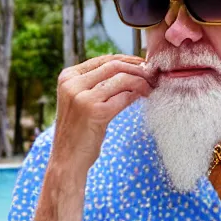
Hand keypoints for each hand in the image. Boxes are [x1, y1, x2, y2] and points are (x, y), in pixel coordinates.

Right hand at [50, 54, 155, 177]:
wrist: (67, 160)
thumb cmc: (78, 132)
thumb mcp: (81, 101)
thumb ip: (96, 84)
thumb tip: (129, 69)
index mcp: (67, 77)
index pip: (103, 60)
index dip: (128, 60)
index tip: (144, 65)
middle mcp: (72, 83)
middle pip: (114, 65)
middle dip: (138, 68)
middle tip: (153, 75)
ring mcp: (82, 97)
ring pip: (121, 78)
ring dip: (142, 81)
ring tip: (152, 87)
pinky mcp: (95, 111)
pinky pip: (124, 96)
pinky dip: (138, 94)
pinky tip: (145, 97)